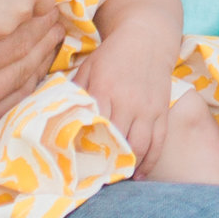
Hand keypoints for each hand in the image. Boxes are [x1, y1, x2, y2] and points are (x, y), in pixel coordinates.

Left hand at [75, 43, 172, 170]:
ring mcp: (147, 108)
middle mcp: (127, 102)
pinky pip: (158, 142)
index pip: (93, 127)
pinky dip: (150, 161)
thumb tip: (57, 115)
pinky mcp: (161, 111)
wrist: (147, 37)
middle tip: (93, 180)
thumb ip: (74, 91)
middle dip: (105, 164)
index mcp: (104, 90)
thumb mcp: (88, 68)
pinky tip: (139, 174)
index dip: (85, 149)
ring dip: (128, 166)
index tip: (76, 167)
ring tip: (115, 179)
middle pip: (116, 141)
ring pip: (139, 146)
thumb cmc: (112, 55)